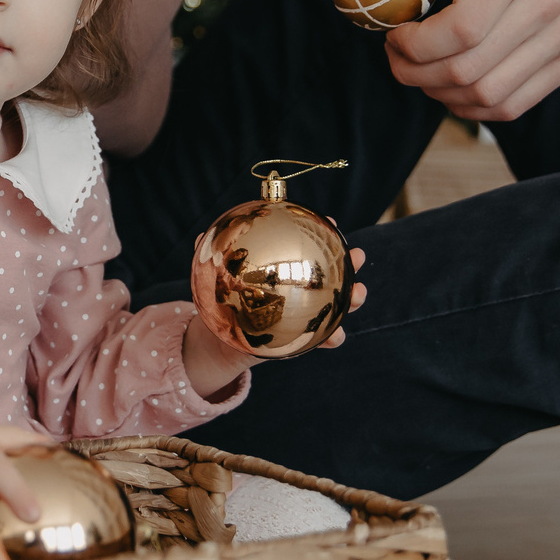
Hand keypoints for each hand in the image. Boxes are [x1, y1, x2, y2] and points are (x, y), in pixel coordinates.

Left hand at [180, 248, 368, 396]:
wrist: (222, 338)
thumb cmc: (224, 300)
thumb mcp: (216, 279)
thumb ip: (212, 258)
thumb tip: (200, 237)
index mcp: (285, 266)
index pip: (306, 243)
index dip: (322, 231)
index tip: (330, 221)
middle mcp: (301, 286)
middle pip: (332, 270)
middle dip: (350, 262)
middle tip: (359, 255)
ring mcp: (306, 310)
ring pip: (337, 303)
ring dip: (352, 298)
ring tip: (359, 295)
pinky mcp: (303, 337)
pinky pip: (322, 337)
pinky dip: (331, 338)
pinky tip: (335, 339)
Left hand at [381, 0, 559, 121]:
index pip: (463, 29)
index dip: (417, 44)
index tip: (393, 35)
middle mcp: (547, 6)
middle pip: (469, 69)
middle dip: (417, 72)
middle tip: (396, 58)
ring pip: (487, 94)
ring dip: (439, 92)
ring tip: (419, 71)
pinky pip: (510, 106)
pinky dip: (471, 106)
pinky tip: (450, 86)